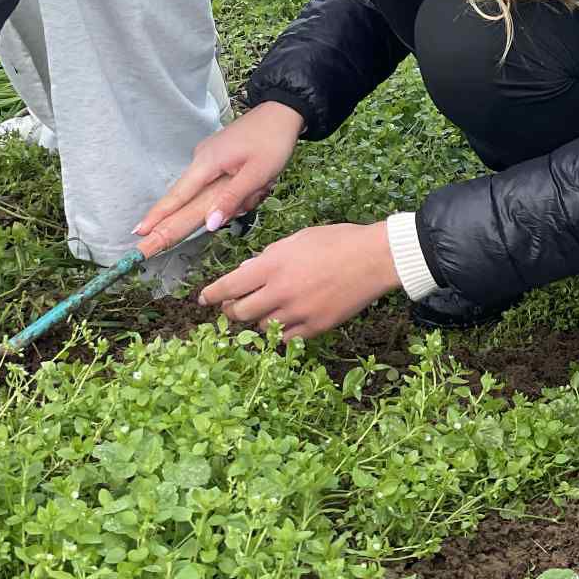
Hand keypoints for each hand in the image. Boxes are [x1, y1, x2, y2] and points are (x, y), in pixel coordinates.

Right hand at [135, 101, 304, 256]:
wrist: (282, 111)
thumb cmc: (272, 141)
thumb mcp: (257, 174)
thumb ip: (231, 199)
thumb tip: (209, 225)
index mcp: (206, 163)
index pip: (177, 196)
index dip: (158, 216)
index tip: (138, 231)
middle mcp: (201, 159)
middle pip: (195, 197)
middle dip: (218, 207)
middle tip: (229, 205)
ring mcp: (210, 157)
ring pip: (215, 191)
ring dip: (239, 196)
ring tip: (264, 183)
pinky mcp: (219, 157)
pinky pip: (222, 182)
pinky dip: (240, 187)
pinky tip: (261, 181)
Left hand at [198, 222, 398, 340]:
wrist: (375, 258)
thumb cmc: (338, 241)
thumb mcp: (297, 240)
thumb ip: (269, 257)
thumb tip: (248, 272)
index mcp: (272, 265)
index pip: (229, 286)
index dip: (212, 295)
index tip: (203, 299)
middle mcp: (280, 291)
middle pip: (241, 312)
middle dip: (231, 311)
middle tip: (232, 308)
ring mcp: (298, 312)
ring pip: (262, 327)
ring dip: (256, 321)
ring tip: (261, 312)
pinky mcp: (316, 327)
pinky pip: (286, 339)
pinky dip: (279, 334)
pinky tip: (282, 324)